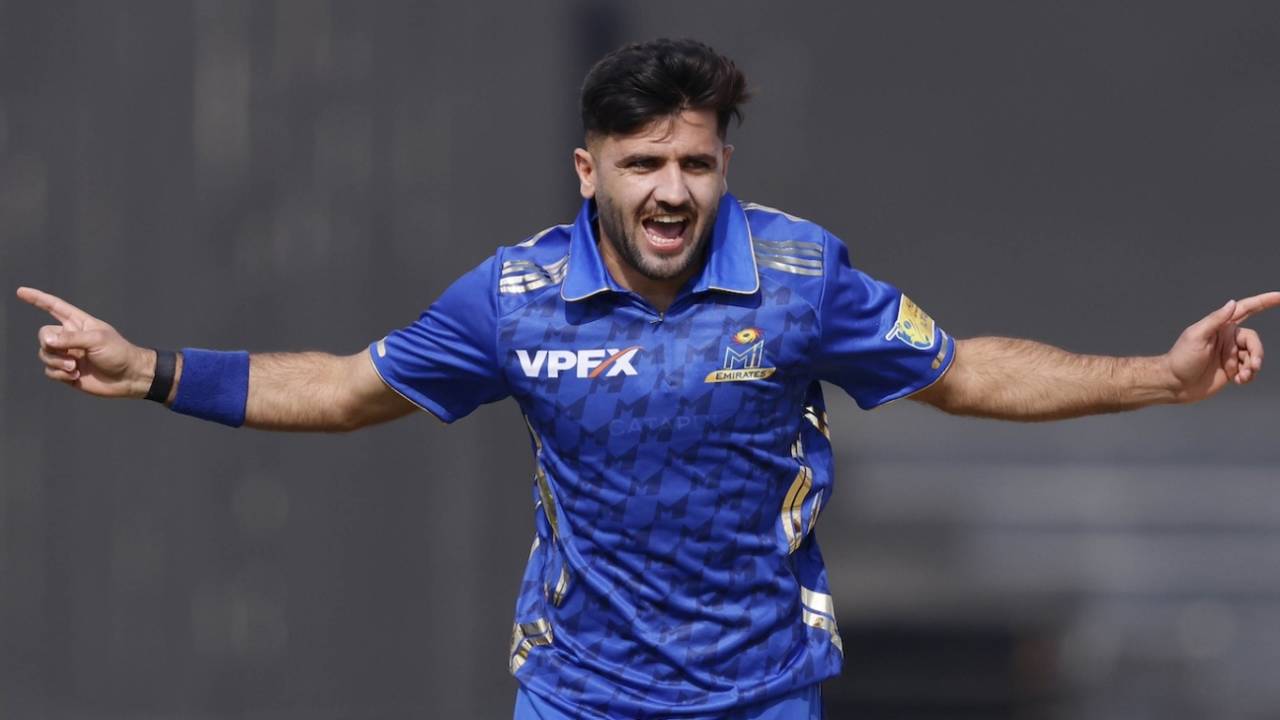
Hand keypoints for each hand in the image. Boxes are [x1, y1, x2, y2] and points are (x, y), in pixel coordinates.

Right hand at [16, 286, 154, 398]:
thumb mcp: (97, 340)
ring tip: (75, 368)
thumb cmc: (118, 353)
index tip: (21, 292)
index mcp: (78, 323)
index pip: (54, 307)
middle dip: (51, 345)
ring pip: (44, 354)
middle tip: (70, 355)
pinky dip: (58, 374)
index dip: (38, 299)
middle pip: (44, 335)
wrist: (128, 377)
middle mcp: (70, 337)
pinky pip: (49, 370)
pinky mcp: (66, 372)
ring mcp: (67, 355)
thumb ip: (70, 339)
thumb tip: (46, 341)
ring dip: (57, 362)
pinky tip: (75, 376)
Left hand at [1165, 291, 1279, 402]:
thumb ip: (1216, 319)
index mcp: (1220, 326)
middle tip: (1253, 366)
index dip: (1264, 301)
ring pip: (1254, 356)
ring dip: (1253, 366)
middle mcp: (1227, 338)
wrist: (1174, 384)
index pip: (1246, 309)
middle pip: (1253, 340)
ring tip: (1243, 376)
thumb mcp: (1196, 336)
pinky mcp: (1232, 370)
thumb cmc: (1181, 359)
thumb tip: (1232, 303)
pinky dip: (1249, 375)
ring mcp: (1230, 355)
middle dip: (1257, 353)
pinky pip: (1249, 370)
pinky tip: (1240, 381)